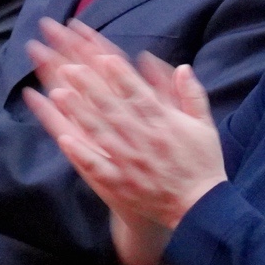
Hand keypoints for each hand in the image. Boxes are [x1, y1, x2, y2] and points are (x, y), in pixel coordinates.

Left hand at [22, 24, 227, 264]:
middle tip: (69, 69)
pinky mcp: (121, 183)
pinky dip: (81, 153)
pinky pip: (97, 166)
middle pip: (113, 108)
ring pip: (100, 132)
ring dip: (78, 113)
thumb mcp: (205, 125)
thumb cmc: (203, 163)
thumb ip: (192, 95)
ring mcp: (130, 161)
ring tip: (59, 95)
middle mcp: (144, 139)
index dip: (120, 75)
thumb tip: (181, 67)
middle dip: (90, 87)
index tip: (103, 58)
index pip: (138, 93)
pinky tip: (63, 138)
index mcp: (164, 123)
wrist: (201, 206)